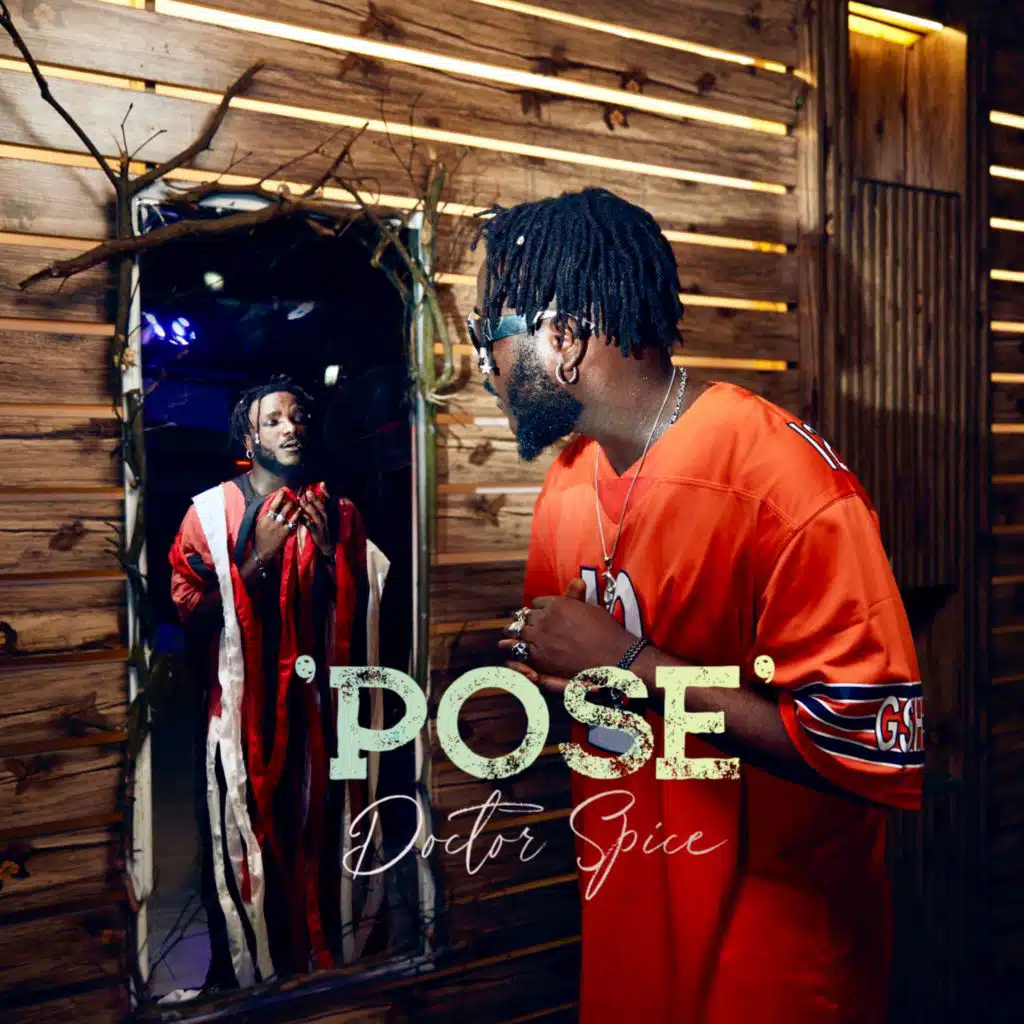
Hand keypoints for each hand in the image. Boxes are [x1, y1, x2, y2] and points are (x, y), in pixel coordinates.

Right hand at [253, 490, 300, 559]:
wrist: (262, 550)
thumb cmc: (260, 537)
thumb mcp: (259, 524)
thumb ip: (265, 515)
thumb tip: (272, 505)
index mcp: (264, 518)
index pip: (272, 505)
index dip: (278, 497)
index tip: (282, 491)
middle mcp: (271, 520)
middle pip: (281, 507)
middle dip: (288, 500)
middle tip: (293, 497)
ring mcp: (278, 526)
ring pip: (286, 512)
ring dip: (293, 505)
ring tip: (297, 501)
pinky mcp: (285, 532)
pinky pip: (292, 521)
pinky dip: (297, 515)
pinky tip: (300, 511)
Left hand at [299, 488, 332, 557]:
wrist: (327, 544)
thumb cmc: (323, 529)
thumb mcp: (324, 517)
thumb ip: (318, 507)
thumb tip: (312, 498)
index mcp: (327, 512)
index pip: (328, 500)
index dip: (326, 492)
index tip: (322, 484)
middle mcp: (325, 517)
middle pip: (321, 506)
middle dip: (314, 499)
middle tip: (308, 492)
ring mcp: (321, 525)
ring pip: (315, 514)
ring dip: (308, 507)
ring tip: (301, 501)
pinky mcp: (316, 532)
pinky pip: (309, 525)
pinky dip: (304, 520)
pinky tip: (298, 516)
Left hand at [498, 579, 635, 687]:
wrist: (612, 657)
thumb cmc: (607, 632)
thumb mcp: (592, 608)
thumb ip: (577, 597)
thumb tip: (576, 580)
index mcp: (557, 603)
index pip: (537, 604)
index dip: (537, 610)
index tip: (538, 616)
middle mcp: (545, 618)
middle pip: (525, 617)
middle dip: (524, 622)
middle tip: (519, 627)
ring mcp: (541, 637)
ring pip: (518, 632)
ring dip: (513, 634)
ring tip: (508, 637)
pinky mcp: (539, 656)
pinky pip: (519, 649)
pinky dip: (513, 649)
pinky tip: (509, 649)